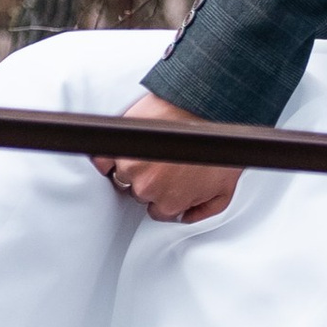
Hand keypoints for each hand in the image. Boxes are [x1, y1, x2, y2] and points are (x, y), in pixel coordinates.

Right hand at [96, 90, 241, 225]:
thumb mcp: (225, 188)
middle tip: (165, 164)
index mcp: (171, 202)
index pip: (159, 211)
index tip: (170, 185)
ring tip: (150, 152)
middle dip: (152, 181)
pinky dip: (107, 160)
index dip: (165, 196)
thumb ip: (205, 210)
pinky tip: (121, 154)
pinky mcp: (121, 145)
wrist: (207, 109)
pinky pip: (102, 160)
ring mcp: (132, 167)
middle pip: (141, 193)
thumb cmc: (217, 144)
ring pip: (123, 177)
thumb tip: (187, 217)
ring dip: (134, 167)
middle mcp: (148, 188)